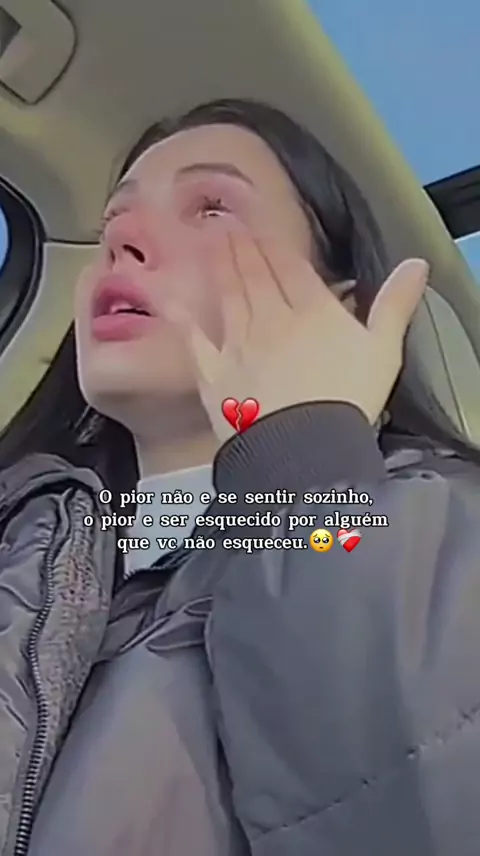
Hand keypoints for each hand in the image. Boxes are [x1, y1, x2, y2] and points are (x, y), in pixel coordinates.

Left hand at [165, 231, 427, 442]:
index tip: (257, 224)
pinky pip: (196, 342)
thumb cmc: (348, 400)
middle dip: (242, 248)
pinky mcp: (215, 375)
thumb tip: (417, 264)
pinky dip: (185, 320)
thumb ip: (395, 304)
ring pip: (228, 298)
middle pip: (255, 276)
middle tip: (225, 224)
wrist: (303, 447)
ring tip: (210, 243)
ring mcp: (238, 346)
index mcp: (312, 312)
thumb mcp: (383, 350)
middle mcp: (270, 319)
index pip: (290, 268)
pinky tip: (174, 302)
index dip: (273, 243)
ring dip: (219, 268)